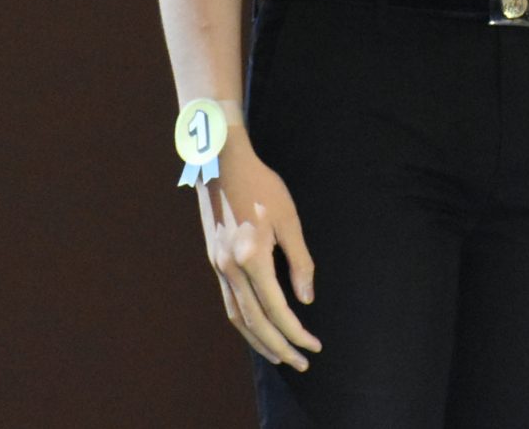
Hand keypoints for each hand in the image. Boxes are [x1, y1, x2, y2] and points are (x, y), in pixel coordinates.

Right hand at [197, 134, 320, 369]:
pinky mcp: (215, 261)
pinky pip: (229, 303)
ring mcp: (219, 267)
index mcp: (252, 258)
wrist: (222, 164)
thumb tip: (306, 300)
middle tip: (302, 363)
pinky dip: (245, 323)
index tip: (313, 346)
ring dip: (259, 341)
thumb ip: (299, 262)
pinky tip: (257, 329)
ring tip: (279, 356)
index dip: (296, 333)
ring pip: (238, 318)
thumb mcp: (288, 219)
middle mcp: (231, 268)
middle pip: (256, 322)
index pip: (277, 310)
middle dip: (280, 347)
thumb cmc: (262, 186)